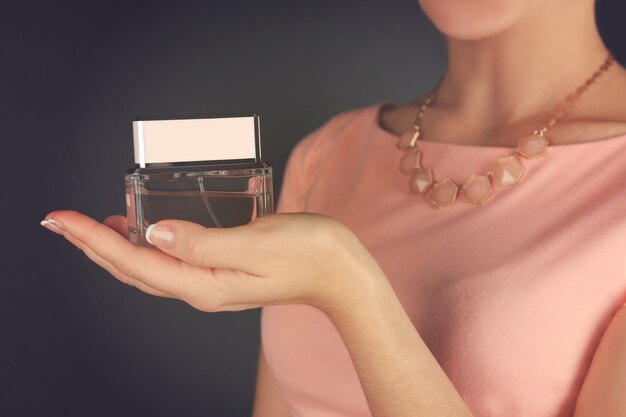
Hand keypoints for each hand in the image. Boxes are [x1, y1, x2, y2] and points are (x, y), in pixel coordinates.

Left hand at [40, 210, 383, 314]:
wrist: (341, 273)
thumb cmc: (309, 254)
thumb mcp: (256, 243)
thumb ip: (203, 241)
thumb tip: (155, 234)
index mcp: (205, 284)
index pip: (135, 263)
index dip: (94, 240)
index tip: (63, 219)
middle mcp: (201, 289)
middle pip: (132, 270)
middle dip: (93, 245)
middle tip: (61, 220)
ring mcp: (211, 283)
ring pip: (148, 268)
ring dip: (115, 248)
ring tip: (92, 226)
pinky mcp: (221, 271)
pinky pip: (169, 262)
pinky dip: (144, 247)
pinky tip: (144, 231)